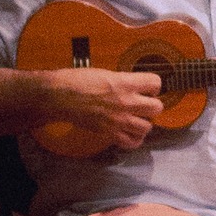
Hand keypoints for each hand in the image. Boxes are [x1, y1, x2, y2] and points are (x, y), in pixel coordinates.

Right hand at [48, 67, 163, 150]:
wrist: (58, 97)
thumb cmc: (77, 81)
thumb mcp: (105, 73)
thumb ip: (123, 81)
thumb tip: (135, 86)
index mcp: (124, 83)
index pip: (156, 83)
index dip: (154, 85)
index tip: (148, 88)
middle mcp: (125, 102)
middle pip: (157, 108)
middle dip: (152, 105)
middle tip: (143, 104)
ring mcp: (118, 119)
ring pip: (148, 127)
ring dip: (144, 123)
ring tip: (137, 119)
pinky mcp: (109, 133)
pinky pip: (132, 142)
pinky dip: (134, 139)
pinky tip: (130, 133)